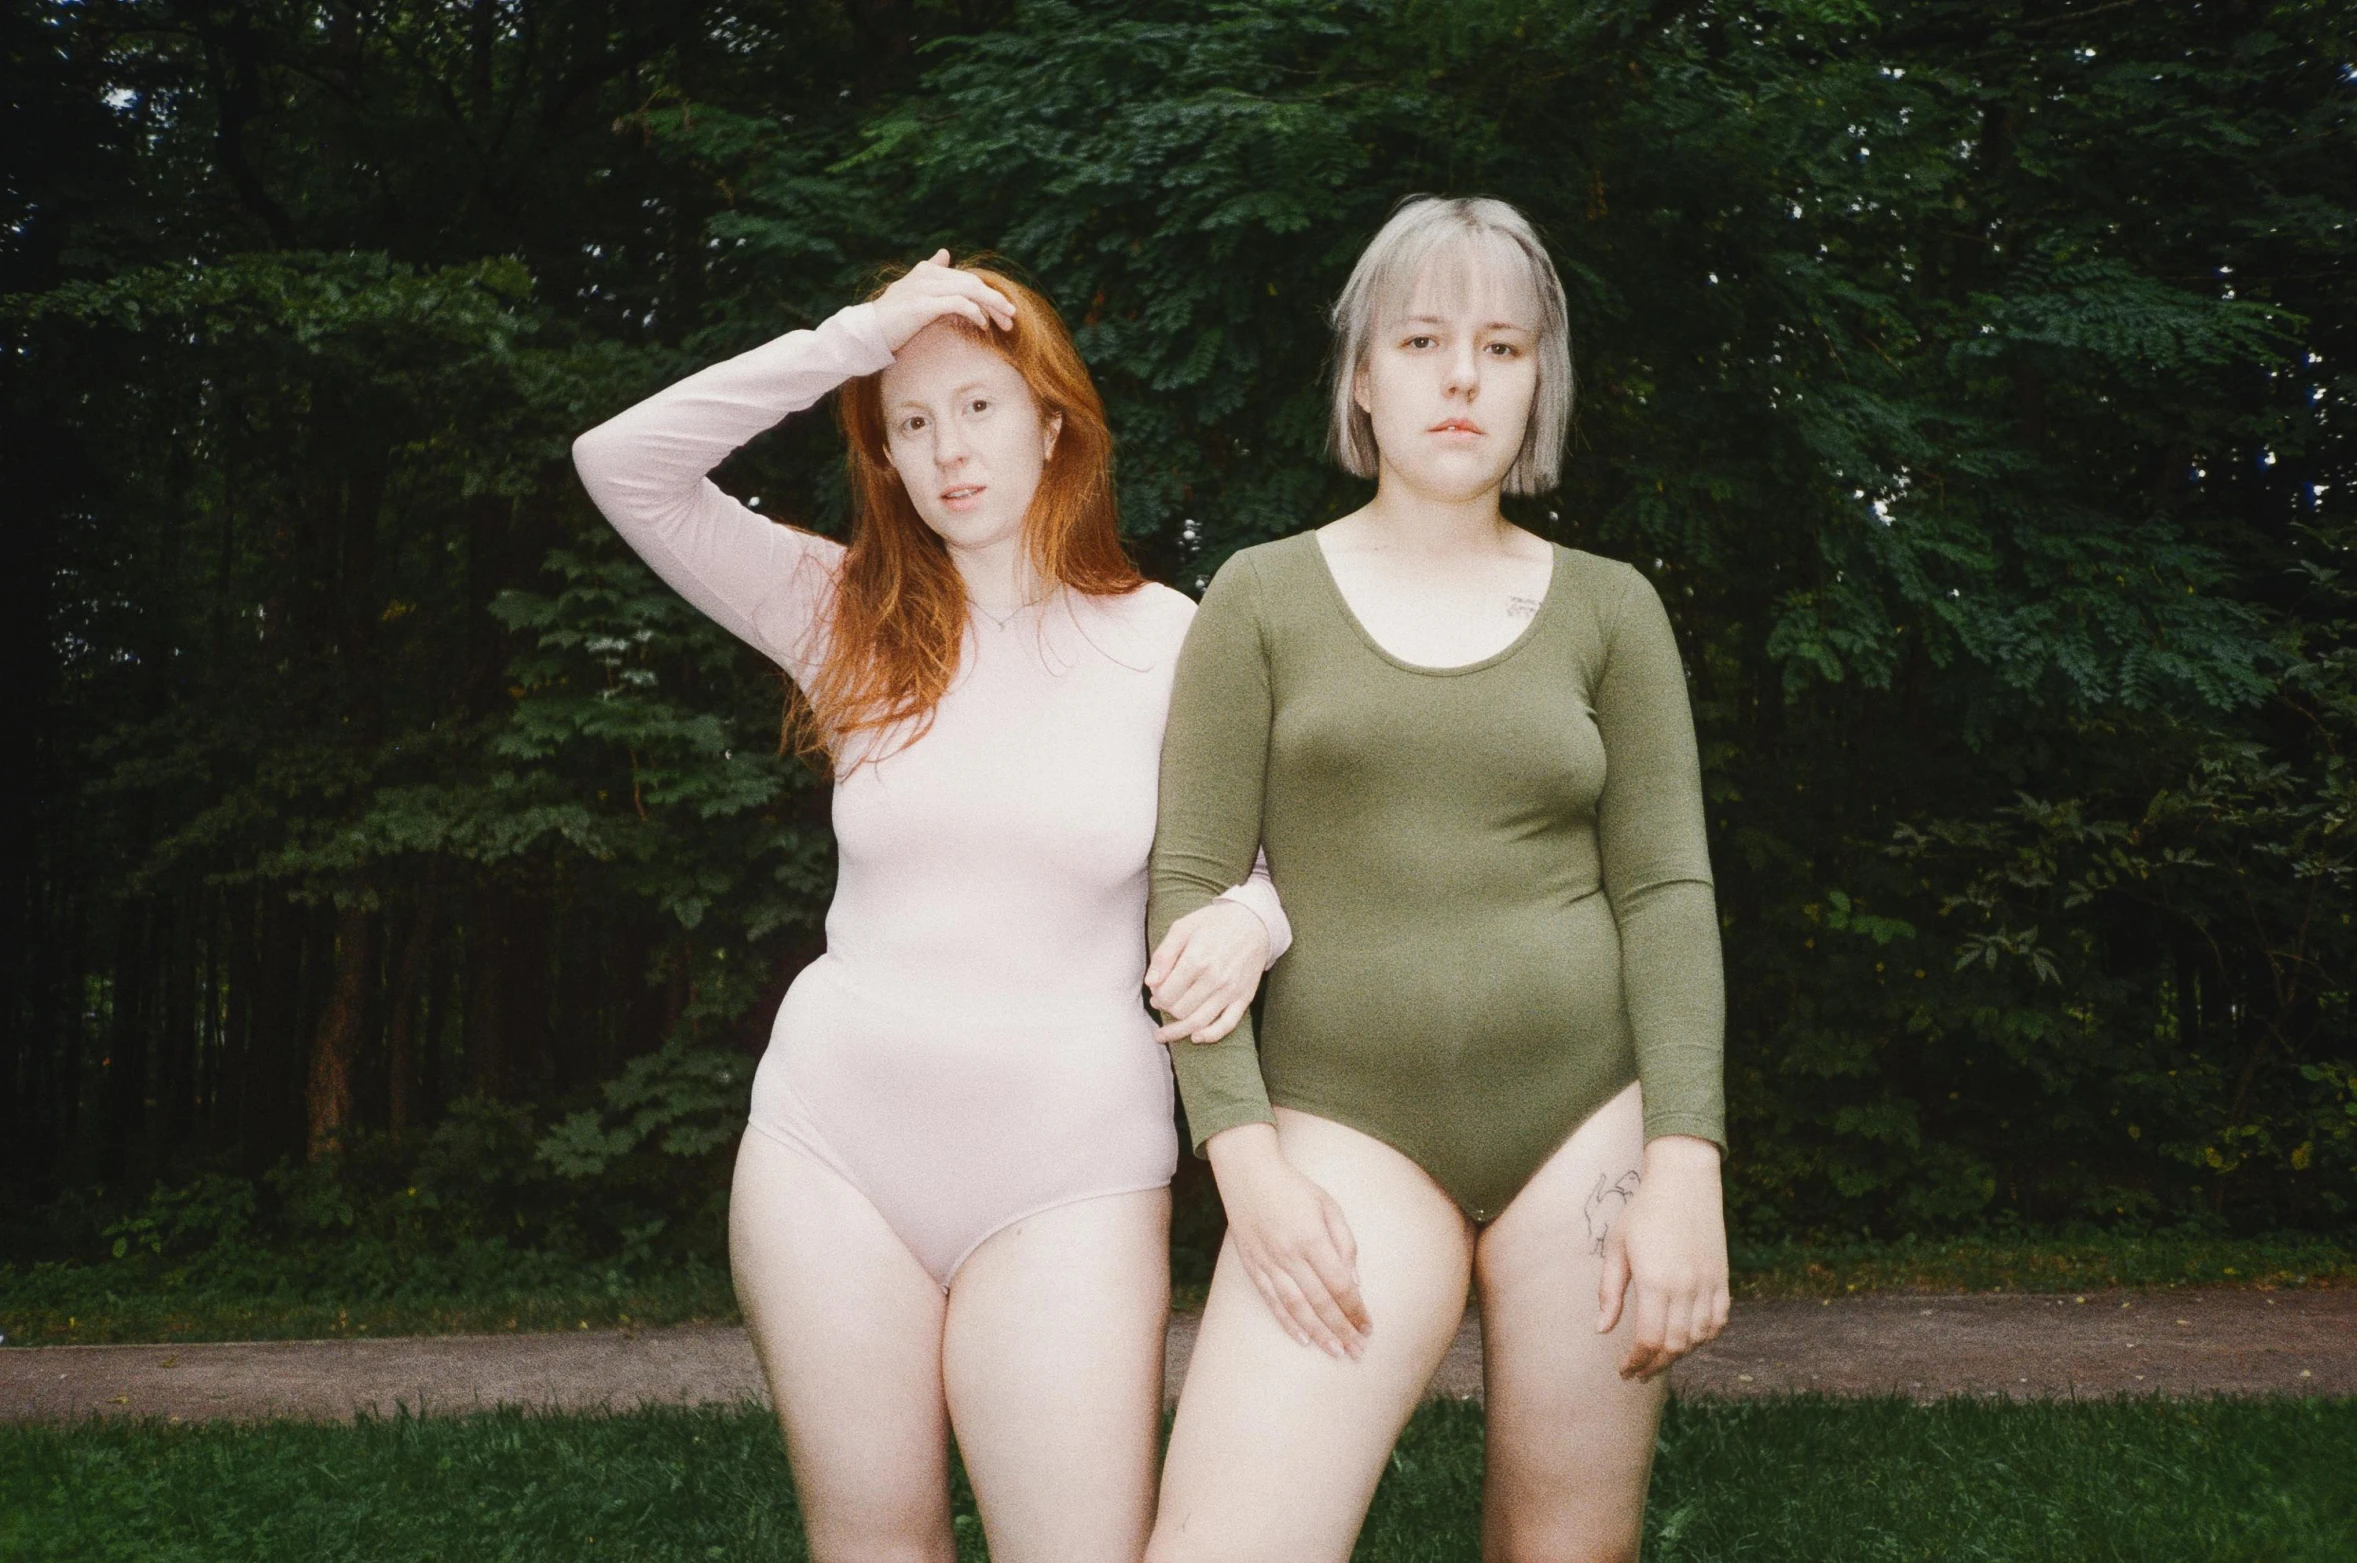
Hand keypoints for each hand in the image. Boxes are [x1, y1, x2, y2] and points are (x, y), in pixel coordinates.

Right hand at [870, 250, 1016, 351]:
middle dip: (996, 301)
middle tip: (1012, 319)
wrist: (867, 332)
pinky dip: (974, 312)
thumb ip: (931, 271)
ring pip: (970, 291)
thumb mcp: (912, 290)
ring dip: (992, 306)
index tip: (1004, 313)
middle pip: (972, 283)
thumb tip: (945, 253)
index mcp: (928, 271)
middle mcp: (928, 275)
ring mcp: (925, 289)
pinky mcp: (922, 305)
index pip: (967, 279)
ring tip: (1006, 322)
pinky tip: (982, 324)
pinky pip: (957, 304)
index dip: (988, 295)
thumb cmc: (892, 317)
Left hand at [1146, 900, 1269, 1043]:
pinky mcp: (1244, 998)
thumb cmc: (1214, 924)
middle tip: (1162, 1002)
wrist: (1254, 922)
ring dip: (1178, 1031)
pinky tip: (1195, 1037)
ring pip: (1199, 1023)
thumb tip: (1150, 983)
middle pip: (1180, 1010)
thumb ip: (1163, 955)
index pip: (1167, 994)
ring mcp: (1231, 991)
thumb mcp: (1182, 928)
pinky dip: (1210, 1036)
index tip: (1156, 991)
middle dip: (1166, 1009)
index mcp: (1197, 959)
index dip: (1157, 996)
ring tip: (1164, 1034)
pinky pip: (1227, 1025)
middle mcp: (1215, 978)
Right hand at [1206, 1123, 1371, 1358]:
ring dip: (1318, 1334)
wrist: (1248, 1174)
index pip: (1340, 1285)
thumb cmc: (1294, 1188)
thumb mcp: (1328, 1205)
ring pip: (1296, 1308)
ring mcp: (1268, 1262)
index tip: (1368, 1327)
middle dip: (1342, 1330)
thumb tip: (1355, 1283)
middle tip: (1358, 1351)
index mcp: (1312, 1238)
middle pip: (1321, 1302)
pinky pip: (1271, 1301)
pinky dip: (1287, 1323)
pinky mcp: (1253, 1266)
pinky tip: (1302, 1339)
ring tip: (1335, 1352)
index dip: (1356, 1310)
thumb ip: (1344, 1243)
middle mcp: (1289, 1254)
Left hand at [1597, 1134, 1729, 1380]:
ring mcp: (1708, 1284)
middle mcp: (1686, 1287)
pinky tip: (1687, 1339)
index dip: (1636, 1361)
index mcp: (1656, 1281)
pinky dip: (1704, 1338)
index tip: (1624, 1369)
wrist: (1684, 1182)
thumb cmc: (1643, 1212)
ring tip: (1658, 1358)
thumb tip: (1602, 1330)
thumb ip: (1609, 1292)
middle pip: (1674, 1346)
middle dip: (1654, 1365)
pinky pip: (1718, 1321)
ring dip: (1678, 1354)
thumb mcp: (1617, 1248)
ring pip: (1698, 1338)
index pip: (1649, 1340)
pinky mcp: (1722, 1278)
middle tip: (1637, 1372)